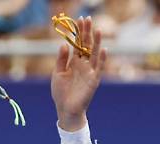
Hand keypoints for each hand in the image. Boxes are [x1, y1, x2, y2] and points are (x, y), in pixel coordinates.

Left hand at [51, 16, 106, 130]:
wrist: (65, 109)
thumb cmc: (60, 92)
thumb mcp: (57, 73)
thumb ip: (61, 59)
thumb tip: (64, 44)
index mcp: (74, 62)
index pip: (78, 44)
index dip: (79, 33)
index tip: (80, 20)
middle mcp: (83, 64)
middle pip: (87, 45)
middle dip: (87, 32)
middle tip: (88, 19)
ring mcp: (89, 71)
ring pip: (94, 53)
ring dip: (96, 42)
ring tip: (97, 29)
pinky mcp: (93, 80)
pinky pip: (99, 67)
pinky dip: (101, 58)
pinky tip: (103, 49)